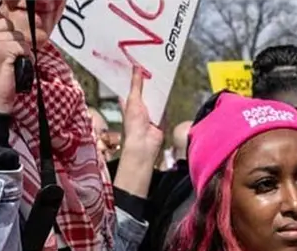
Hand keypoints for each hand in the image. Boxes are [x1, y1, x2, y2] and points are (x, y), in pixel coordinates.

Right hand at [0, 4, 28, 113]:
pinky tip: (16, 67)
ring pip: (15, 34)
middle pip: (3, 21)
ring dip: (18, 48)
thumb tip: (0, 17)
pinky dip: (25, 56)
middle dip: (10, 38)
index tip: (0, 37)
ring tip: (9, 62)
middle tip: (5, 55)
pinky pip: (22, 46)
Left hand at [113, 67, 164, 197]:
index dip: (132, 74)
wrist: (145, 143)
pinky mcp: (161, 114)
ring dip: (158, 87)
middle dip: (147, 78)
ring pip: (155, 94)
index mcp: (128, 100)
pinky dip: (166, 96)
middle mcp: (139, 104)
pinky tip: (168, 85)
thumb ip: (136, 84)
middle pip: (144, 88)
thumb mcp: (133, 100)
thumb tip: (136, 68)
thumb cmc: (133, 125)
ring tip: (161, 70)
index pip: (130, 84)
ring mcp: (151, 109)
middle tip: (152, 62)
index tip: (136, 61)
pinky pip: (164, 102)